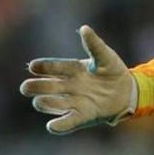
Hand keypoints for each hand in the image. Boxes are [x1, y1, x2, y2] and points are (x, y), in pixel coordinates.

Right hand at [20, 25, 136, 134]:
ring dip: (46, 103)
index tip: (33, 66)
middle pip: (48, 86)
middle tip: (26, 87)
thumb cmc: (113, 70)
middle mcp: (69, 86)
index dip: (43, 67)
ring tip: (39, 102)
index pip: (54, 67)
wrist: (127, 90)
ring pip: (54, 103)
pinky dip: (60, 125)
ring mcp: (75, 101)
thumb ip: (94, 44)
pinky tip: (52, 126)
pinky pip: (69, 121)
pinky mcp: (84, 115)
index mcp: (72, 69)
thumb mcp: (105, 56)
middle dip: (36, 87)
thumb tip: (84, 28)